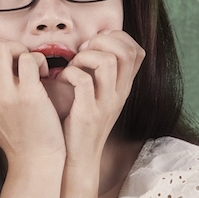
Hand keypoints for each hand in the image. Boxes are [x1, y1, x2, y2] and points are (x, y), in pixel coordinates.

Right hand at [0, 39, 64, 161]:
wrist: (33, 159)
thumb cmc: (11, 134)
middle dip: (0, 44)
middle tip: (15, 59)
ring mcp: (4, 95)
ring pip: (0, 47)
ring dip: (18, 49)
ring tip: (28, 64)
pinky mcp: (29, 96)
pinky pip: (28, 59)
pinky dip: (38, 60)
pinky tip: (43, 74)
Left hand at [55, 31, 145, 167]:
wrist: (79, 158)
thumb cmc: (81, 123)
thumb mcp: (99, 96)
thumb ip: (100, 73)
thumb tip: (89, 44)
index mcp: (123, 87)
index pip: (136, 50)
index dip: (116, 38)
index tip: (94, 46)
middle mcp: (120, 93)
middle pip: (127, 51)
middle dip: (102, 41)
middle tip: (82, 52)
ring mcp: (106, 103)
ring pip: (107, 62)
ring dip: (85, 57)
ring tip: (72, 67)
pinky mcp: (88, 113)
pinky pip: (83, 80)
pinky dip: (69, 73)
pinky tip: (61, 80)